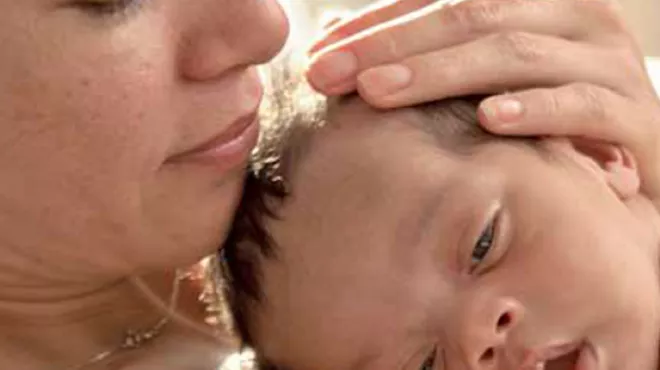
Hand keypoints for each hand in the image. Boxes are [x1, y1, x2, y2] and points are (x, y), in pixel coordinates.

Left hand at [306, 0, 659, 202]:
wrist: (644, 172)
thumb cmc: (552, 125)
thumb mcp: (492, 85)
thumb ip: (433, 58)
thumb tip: (341, 37)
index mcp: (536, 4)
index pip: (445, 0)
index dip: (379, 25)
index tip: (320, 56)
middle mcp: (575, 19)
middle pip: (471, 17)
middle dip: (391, 46)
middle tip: (327, 75)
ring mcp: (609, 63)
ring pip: (516, 53)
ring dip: (442, 73)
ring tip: (379, 94)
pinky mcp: (637, 116)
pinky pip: (584, 105)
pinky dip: (536, 108)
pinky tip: (489, 120)